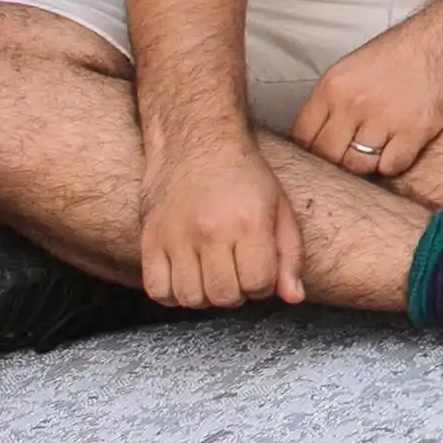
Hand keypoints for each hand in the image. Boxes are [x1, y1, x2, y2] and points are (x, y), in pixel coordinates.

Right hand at [136, 125, 302, 307]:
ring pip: (191, 298)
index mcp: (248, 222)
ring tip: (213, 273)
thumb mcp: (280, 207)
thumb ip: (289, 254)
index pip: (258, 283)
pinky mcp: (150, 240)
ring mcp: (176, 237)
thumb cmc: (243, 176)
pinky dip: (173, 294)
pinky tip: (187, 276)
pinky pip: (157, 291)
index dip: (263, 284)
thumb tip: (293, 297)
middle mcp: (211, 232)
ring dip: (206, 295)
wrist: (196, 143)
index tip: (259, 270)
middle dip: (237, 292)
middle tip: (236, 272)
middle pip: (224, 296)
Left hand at [287, 7, 442, 185]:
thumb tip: (315, 136)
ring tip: (378, 149)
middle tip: (351, 156)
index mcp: (333, 86)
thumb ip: (331, 101)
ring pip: (357, 165)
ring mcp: (385, 118)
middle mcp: (354, 103)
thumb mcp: (353, 67)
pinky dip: (394, 163)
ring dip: (367, 163)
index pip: (301, 137)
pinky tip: (400, 147)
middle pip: (326, 156)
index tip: (319, 156)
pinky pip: (391, 166)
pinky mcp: (415, 129)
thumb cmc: (404, 50)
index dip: (308, 153)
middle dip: (336, 161)